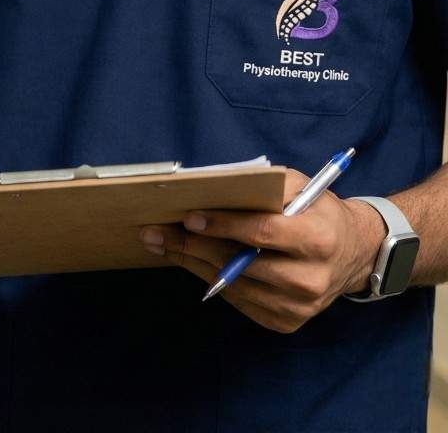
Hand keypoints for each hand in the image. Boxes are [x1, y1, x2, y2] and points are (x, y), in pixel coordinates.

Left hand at [138, 169, 385, 332]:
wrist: (354, 253)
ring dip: (193, 263)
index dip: (222, 225)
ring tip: (163, 244)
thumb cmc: (317, 211)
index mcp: (317, 238)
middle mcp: (311, 278)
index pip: (261, 233)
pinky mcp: (287, 322)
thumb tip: (210, 185)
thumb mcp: (299, 186)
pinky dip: (211, 279)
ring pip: (233, 285)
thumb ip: (262, 185)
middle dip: (192, 245)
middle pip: (240, 263)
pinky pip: (239, 301)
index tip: (188, 217)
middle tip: (154, 231)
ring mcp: (299, 306)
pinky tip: (190, 261)